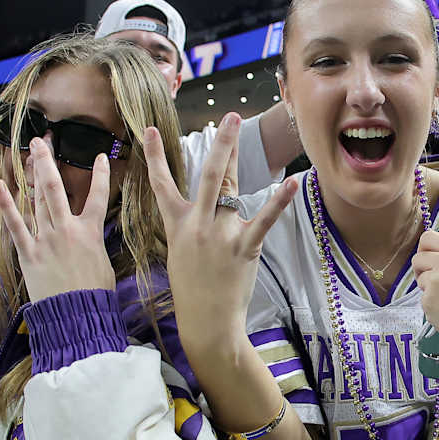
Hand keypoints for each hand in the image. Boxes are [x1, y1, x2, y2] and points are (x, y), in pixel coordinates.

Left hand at [0, 138, 116, 302]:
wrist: (77, 316)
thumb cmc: (94, 295)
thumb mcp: (102, 265)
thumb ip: (93, 246)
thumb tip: (89, 239)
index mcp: (91, 232)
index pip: (98, 196)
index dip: (101, 175)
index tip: (101, 157)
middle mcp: (68, 229)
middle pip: (57, 188)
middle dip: (49, 162)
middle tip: (43, 142)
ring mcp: (46, 239)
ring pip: (38, 199)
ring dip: (32, 173)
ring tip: (28, 153)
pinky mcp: (29, 252)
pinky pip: (16, 224)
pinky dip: (7, 205)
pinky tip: (0, 185)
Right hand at [143, 113, 298, 362]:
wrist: (206, 322)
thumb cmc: (193, 288)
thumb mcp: (180, 253)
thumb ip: (191, 225)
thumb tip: (204, 206)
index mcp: (177, 226)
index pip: (161, 185)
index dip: (153, 156)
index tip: (147, 129)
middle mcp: (196, 225)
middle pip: (206, 175)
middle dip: (218, 143)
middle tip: (229, 117)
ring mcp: (219, 235)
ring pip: (228, 187)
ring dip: (234, 154)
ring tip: (242, 126)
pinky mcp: (242, 248)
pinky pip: (263, 220)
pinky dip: (278, 202)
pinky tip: (291, 183)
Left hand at [409, 231, 438, 370]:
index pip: (430, 237)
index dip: (428, 246)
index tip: (433, 254)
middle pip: (418, 257)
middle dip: (423, 266)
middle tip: (433, 275)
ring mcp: (434, 284)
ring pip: (420, 280)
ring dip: (428, 286)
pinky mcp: (428, 304)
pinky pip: (423, 300)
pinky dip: (433, 305)